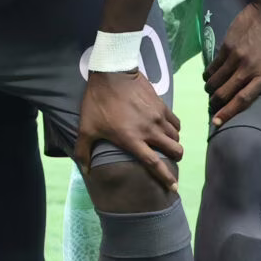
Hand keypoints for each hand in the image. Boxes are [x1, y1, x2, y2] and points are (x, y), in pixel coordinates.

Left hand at [75, 68, 183, 190]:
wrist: (112, 72)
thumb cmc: (97, 102)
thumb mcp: (86, 128)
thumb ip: (84, 151)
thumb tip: (86, 171)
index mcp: (132, 139)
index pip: (154, 163)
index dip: (166, 177)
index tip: (174, 188)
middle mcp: (149, 130)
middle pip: (174, 150)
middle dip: (176, 158)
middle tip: (170, 160)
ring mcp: (157, 116)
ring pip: (176, 136)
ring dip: (174, 143)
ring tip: (167, 144)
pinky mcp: (161, 104)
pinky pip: (176, 122)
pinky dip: (175, 129)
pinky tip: (167, 129)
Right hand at [204, 0, 260, 126]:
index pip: (243, 100)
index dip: (229, 113)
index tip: (218, 122)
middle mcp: (249, 69)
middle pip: (224, 93)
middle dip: (216, 104)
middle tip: (215, 108)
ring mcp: (236, 57)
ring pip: (215, 81)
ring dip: (211, 90)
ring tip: (212, 93)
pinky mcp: (228, 45)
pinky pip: (213, 66)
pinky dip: (209, 75)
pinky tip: (209, 78)